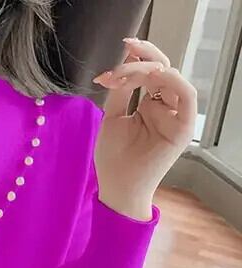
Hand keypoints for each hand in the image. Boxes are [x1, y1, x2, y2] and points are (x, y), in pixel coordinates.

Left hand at [91, 36, 197, 219]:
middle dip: (145, 56)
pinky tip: (155, 75)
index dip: (136, 59)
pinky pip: (187, 95)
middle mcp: (165, 108)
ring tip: (126, 74)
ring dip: (150, 69)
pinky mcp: (184, 127)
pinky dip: (173, 81)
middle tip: (128, 47)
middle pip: (163, 70)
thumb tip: (127, 60)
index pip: (149, 74)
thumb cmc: (114, 158)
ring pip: (173, 79)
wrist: (117, 187)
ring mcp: (175, 116)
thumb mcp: (112, 117)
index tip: (121, 50)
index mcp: (149, 105)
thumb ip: (121, 90)